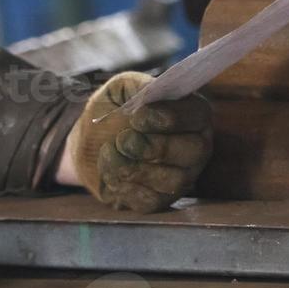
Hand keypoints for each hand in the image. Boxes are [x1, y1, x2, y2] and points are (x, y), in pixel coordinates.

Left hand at [62, 72, 211, 212]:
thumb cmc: (112, 111)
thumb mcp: (122, 89)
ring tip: (109, 151)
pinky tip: (109, 170)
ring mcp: (182, 177)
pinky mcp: (162, 200)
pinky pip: (151, 200)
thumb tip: (151, 96)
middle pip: (194, 151)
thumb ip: (139, 87)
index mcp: (191, 113)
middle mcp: (195, 146)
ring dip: (133, 166)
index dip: (169, 117)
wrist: (90, 143)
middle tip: (122, 139)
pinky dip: (124, 185)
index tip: (137, 117)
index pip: (198, 114)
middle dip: (153, 146)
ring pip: (173, 180)